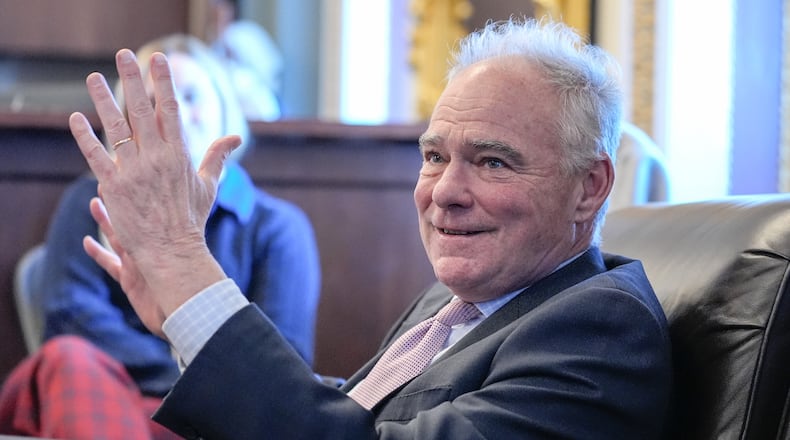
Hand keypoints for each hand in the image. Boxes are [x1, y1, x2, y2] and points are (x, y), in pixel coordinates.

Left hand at [69, 49, 239, 334]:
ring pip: (115, 128)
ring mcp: (134, 171)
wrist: (172, 251)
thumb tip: (236, 136)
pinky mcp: (114, 187)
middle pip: (143, 110)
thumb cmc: (191, 220)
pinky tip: (75, 119)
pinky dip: (85, 137)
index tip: (158, 60)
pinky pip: (96, 156)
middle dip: (134, 79)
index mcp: (180, 154)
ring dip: (104, 100)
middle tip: (125, 54)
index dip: (163, 83)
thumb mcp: (208, 185)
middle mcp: (157, 158)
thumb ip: (218, 156)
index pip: (171, 110)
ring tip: (94, 76)